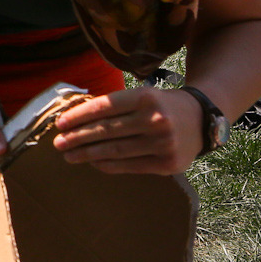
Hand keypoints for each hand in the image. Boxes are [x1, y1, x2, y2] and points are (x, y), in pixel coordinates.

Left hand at [51, 87, 203, 174]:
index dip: (80, 116)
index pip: (106, 107)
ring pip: (116, 150)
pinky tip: (93, 162)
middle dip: (78, 137)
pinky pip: (129, 166)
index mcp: (146, 97)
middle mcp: (156, 119)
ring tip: (69, 155)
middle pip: (107, 130)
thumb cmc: (162, 106)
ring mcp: (163, 143)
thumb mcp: (144, 96)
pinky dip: (107, 165)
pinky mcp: (168, 163)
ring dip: (87, 154)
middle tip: (58, 143)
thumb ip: (117, 106)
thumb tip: (77, 120)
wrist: (202, 120)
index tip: (60, 123)